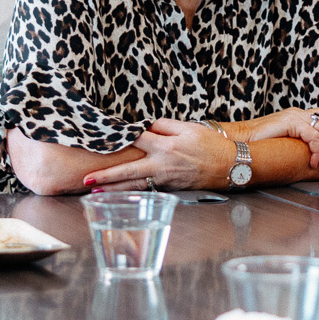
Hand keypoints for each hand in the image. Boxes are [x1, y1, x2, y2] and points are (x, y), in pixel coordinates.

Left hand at [83, 120, 231, 190]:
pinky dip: (131, 192)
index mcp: (166, 146)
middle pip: (128, 170)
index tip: (100, 136)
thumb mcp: (190, 128)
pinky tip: (119, 194)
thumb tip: (146, 125)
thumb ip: (166, 125)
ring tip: (95, 191)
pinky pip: (146, 189)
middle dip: (106, 175)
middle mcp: (163, 164)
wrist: (232, 166)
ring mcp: (166, 179)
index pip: (136, 139)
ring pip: (134, 184)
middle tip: (86, 180)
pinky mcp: (171, 188)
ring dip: (114, 188)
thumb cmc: (213, 145)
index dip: (118, 136)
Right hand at [245, 107, 318, 170]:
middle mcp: (300, 113)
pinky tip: (313, 162)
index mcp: (299, 116)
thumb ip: (299, 142)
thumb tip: (314, 155)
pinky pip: (313, 137)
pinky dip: (316, 151)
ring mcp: (296, 116)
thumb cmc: (260, 145)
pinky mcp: (291, 122)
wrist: (240, 141)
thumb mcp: (285, 142)